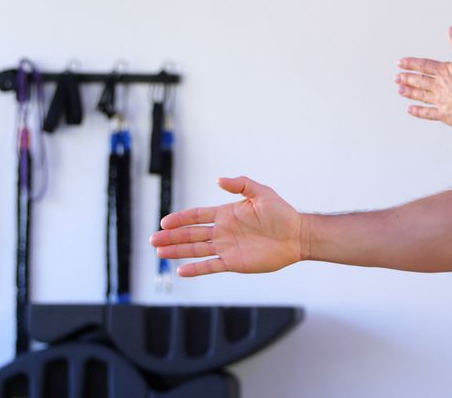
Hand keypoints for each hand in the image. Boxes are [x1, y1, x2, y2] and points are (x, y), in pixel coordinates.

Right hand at [150, 176, 303, 276]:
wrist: (297, 236)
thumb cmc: (282, 213)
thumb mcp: (262, 193)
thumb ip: (241, 184)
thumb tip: (218, 180)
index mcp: (226, 214)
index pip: (197, 216)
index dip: (181, 219)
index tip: (164, 221)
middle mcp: (223, 231)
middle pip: (191, 234)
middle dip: (172, 237)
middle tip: (153, 240)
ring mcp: (227, 247)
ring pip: (196, 250)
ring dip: (178, 251)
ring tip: (159, 253)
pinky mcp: (234, 262)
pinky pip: (211, 266)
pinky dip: (196, 269)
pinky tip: (180, 270)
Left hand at [396, 26, 451, 127]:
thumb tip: (451, 29)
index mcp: (444, 72)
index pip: (424, 65)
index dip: (411, 63)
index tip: (399, 63)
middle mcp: (438, 86)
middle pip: (419, 81)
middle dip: (407, 78)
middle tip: (396, 78)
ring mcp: (440, 101)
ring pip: (421, 95)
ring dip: (409, 93)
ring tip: (400, 91)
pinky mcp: (444, 114)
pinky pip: (428, 113)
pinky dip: (418, 112)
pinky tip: (410, 110)